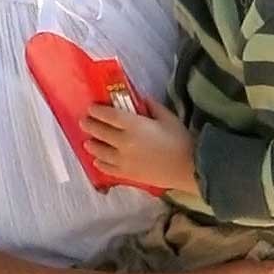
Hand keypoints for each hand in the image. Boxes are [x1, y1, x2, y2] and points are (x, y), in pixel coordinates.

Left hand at [81, 97, 198, 192]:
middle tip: (84, 121)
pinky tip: (97, 160)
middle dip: (89, 125)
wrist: (188, 168)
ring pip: (99, 151)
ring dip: (91, 145)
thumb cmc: (180, 140)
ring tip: (88, 142)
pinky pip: (107, 168)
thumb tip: (141, 99)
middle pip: (100, 132)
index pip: (109, 116)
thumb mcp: (167, 117)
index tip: (91, 108)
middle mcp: (123, 142)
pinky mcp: (127, 174)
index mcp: (133, 126)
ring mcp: (123, 160)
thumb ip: (152, 107)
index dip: (97, 111)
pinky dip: (100, 163)